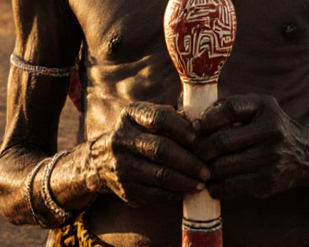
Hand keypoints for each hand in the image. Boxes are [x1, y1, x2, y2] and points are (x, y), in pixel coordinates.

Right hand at [85, 102, 207, 206]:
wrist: (102, 160)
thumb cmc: (139, 134)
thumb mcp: (148, 117)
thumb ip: (173, 118)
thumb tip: (204, 126)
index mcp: (130, 115)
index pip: (158, 118)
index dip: (181, 128)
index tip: (198, 139)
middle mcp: (121, 139)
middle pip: (161, 150)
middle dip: (189, 161)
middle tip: (207, 170)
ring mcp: (121, 166)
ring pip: (160, 176)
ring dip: (186, 181)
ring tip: (202, 184)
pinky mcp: (125, 190)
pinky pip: (156, 194)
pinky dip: (175, 193)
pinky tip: (186, 191)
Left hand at [195, 94, 308, 200]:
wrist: (306, 156)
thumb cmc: (270, 128)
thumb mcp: (259, 109)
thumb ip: (230, 107)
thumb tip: (192, 117)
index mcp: (266, 108)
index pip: (230, 109)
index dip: (207, 118)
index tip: (194, 127)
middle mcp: (271, 131)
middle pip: (223, 140)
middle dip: (201, 148)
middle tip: (192, 152)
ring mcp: (270, 158)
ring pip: (223, 166)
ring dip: (205, 169)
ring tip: (197, 168)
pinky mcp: (267, 181)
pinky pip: (231, 186)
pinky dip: (215, 187)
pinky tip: (211, 185)